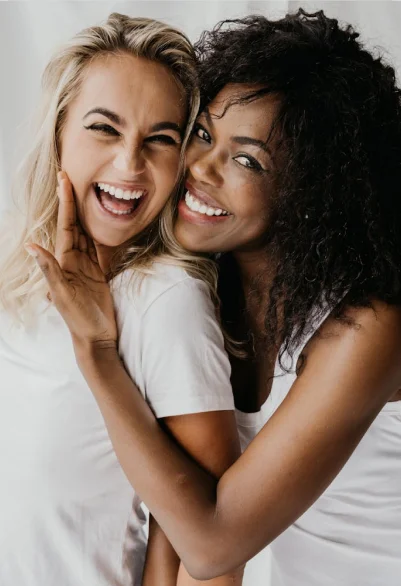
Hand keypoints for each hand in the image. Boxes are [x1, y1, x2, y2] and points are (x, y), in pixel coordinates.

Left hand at [25, 171, 117, 350]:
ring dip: (83, 213)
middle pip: (73, 224)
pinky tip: (98, 223)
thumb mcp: (62, 294)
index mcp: (64, 261)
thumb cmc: (78, 317)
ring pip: (85, 233)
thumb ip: (50, 270)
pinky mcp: (97, 273)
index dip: (65, 202)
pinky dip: (97, 233)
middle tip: (69, 175)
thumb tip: (32, 246)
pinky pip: (97, 248)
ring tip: (82, 192)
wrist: (96, 336)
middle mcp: (73, 260)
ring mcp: (86, 266)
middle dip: (71, 201)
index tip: (64, 179)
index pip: (65, 226)